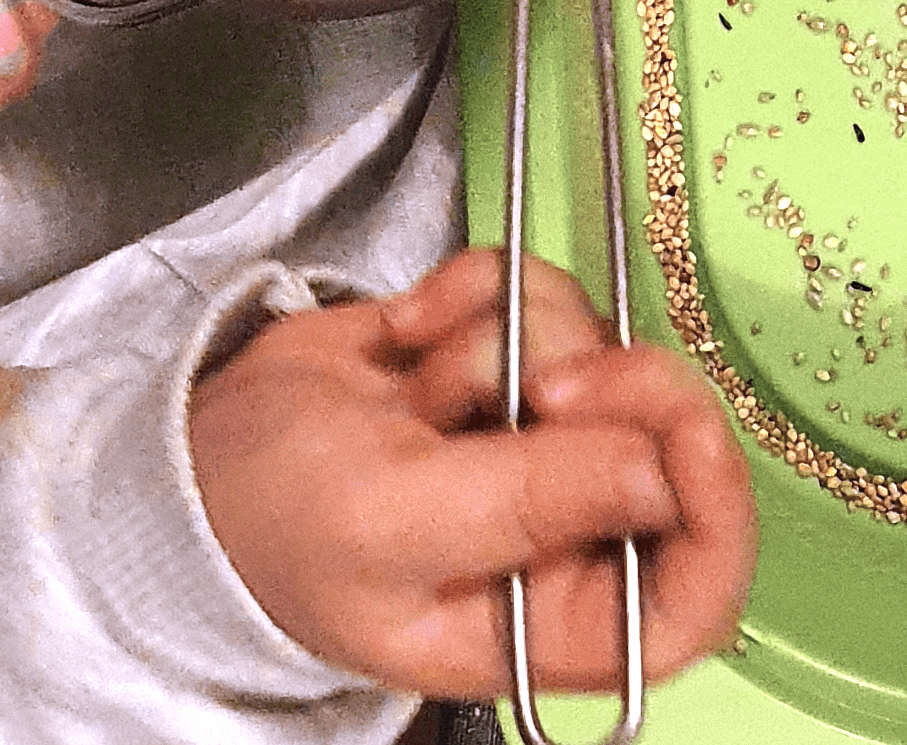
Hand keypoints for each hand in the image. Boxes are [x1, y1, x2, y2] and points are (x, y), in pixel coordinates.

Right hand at [188, 248, 755, 698]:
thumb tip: (663, 474)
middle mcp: (563, 531)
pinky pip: (532, 287)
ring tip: (421, 393)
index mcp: (550, 618)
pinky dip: (471, 290)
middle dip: (601, 383)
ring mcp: (537, 435)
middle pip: (662, 437)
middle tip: (540, 383)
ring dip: (506, 338)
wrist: (190, 454)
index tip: (680, 432)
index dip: (716, 512)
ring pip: (594, 341)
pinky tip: (410, 332)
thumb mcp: (392, 524)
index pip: (696, 595)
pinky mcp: (503, 350)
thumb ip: (528, 502)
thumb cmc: (269, 524)